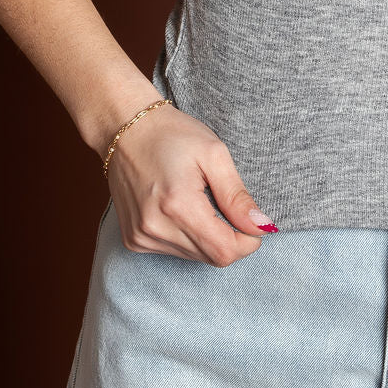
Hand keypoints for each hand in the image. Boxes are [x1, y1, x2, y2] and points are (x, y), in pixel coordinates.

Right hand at [105, 104, 278, 264]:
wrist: (126, 129)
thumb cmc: (172, 134)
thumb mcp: (214, 154)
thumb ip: (237, 196)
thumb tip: (262, 226)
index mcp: (178, 205)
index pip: (224, 251)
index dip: (248, 241)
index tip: (254, 223)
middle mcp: (155, 228)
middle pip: (211, 258)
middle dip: (230, 238)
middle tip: (228, 206)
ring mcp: (140, 237)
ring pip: (195, 257)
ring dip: (209, 238)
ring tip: (201, 202)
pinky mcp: (133, 240)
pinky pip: (174, 252)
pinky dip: (188, 237)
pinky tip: (183, 209)